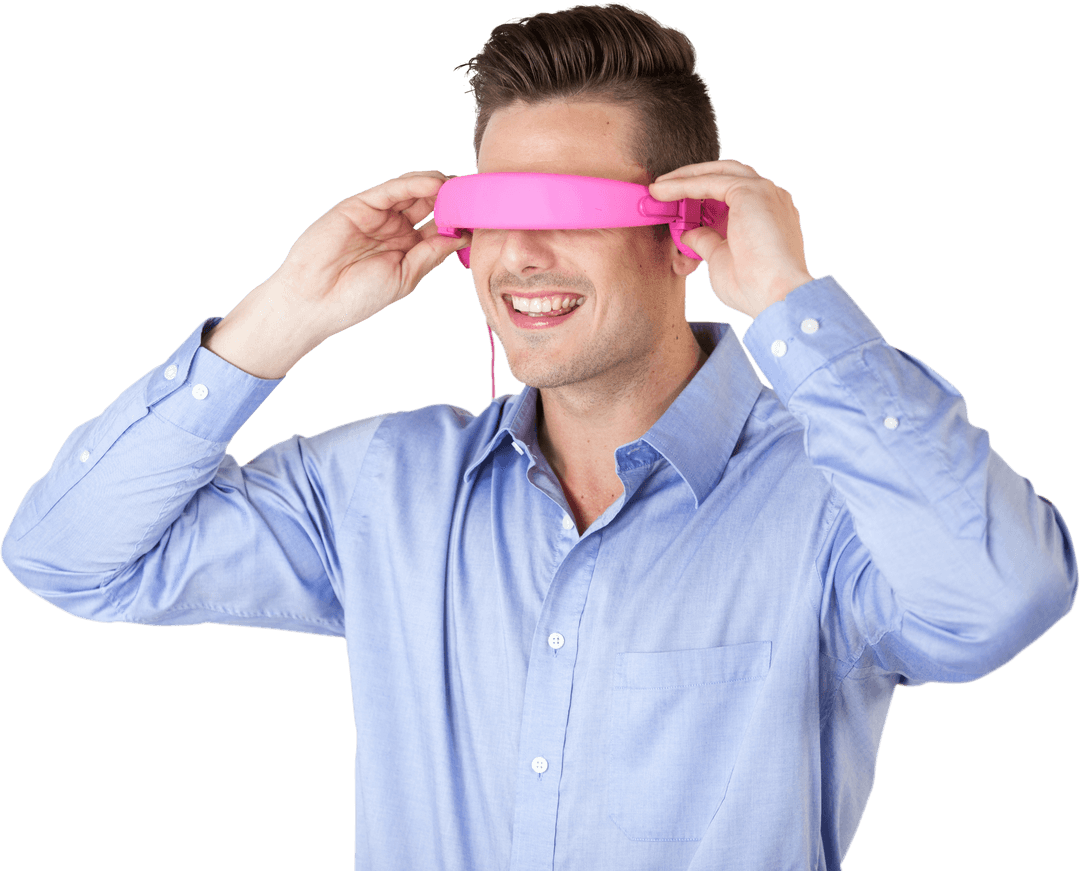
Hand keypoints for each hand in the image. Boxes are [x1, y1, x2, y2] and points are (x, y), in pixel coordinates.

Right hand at [268, 170, 470, 346]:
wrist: (315, 301)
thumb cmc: (357, 297)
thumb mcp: (405, 277)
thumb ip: (431, 254)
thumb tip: (462, 238)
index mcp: (407, 249)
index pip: (439, 229)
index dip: (460, 222)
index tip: (485, 220)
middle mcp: (394, 229)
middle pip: (430, 206)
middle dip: (453, 201)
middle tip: (476, 198)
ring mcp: (377, 215)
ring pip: (414, 192)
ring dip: (438, 188)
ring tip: (460, 189)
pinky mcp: (360, 204)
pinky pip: (393, 189)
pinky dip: (415, 183)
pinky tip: (435, 184)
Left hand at [649, 160, 813, 318]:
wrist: (776, 295)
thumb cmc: (754, 287)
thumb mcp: (720, 259)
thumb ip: (706, 241)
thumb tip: (689, 234)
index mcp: (765, 215)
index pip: (730, 195)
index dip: (699, 198)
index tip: (673, 206)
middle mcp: (768, 198)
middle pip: (724, 176)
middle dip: (691, 179)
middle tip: (662, 189)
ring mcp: (763, 192)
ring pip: (716, 174)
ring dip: (684, 178)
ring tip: (657, 188)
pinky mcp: (750, 192)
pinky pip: (709, 182)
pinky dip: (684, 185)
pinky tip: (662, 191)